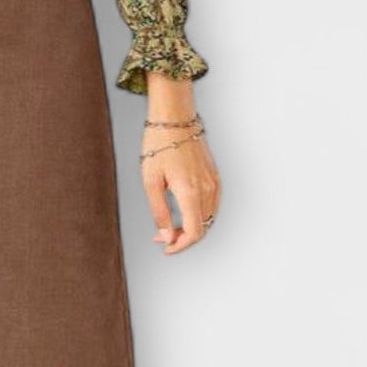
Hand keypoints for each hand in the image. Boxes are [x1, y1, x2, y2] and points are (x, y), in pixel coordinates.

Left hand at [141, 120, 220, 254]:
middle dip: (182, 238)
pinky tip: (182, 211)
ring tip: (169, 225)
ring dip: (191, 227)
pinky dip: (198, 215)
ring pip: (208, 218)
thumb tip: (166, 235)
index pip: (194, 232)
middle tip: (161, 236)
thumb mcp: (151, 181)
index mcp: (191, 192)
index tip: (166, 247)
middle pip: (202, 228)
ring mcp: (214, 183)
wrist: (175, 119)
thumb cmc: (159, 145)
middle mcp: (207, 189)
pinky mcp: (215, 177)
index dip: (180, 246)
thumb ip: (160, 212)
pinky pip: (211, 205)